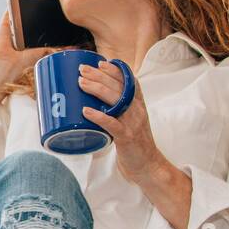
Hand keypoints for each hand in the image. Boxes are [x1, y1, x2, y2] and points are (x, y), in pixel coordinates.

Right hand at [0, 0, 58, 77]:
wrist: (7, 66)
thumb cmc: (24, 63)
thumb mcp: (45, 52)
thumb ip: (57, 48)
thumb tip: (75, 46)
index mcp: (34, 36)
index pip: (45, 17)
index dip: (51, 8)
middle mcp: (24, 28)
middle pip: (35, 8)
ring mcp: (14, 24)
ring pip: (25, 5)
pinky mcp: (5, 21)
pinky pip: (12, 5)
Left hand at [77, 59, 165, 184]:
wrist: (148, 165)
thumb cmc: (135, 143)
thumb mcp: (130, 121)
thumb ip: (119, 109)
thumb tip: (96, 99)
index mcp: (139, 104)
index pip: (129, 81)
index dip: (115, 70)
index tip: (100, 62)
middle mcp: (137, 110)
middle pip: (119, 87)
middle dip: (99, 76)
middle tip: (82, 70)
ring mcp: (132, 123)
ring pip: (115, 100)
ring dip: (96, 89)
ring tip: (81, 83)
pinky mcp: (126, 137)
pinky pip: (111, 124)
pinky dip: (98, 116)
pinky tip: (86, 110)